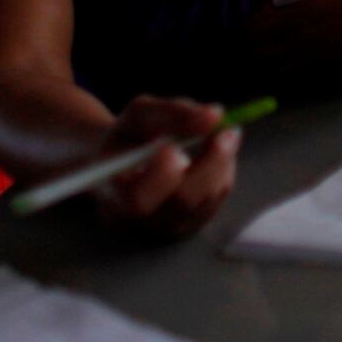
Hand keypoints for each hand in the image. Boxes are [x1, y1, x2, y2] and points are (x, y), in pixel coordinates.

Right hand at [92, 95, 240, 238]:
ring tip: (221, 135)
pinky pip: (216, 202)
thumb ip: (171, 112)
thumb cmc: (128, 137)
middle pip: (182, 202)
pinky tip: (216, 155)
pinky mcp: (188, 227)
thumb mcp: (139, 114)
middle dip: (210, 163)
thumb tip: (213, 116)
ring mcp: (165, 229)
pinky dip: (224, 174)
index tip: (178, 145)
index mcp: (113, 193)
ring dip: (221, 164)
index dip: (162, 174)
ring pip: (206, 201)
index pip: (138, 199)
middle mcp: (139, 220)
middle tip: (227, 131)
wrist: (122, 163)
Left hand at [246, 0, 341, 76]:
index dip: (254, 16)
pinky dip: (282, 63)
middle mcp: (298, 42)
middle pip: (255, 50)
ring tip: (276, 37)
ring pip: (269, 66)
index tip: (269, 3)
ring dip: (265, 52)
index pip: (254, 27)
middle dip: (253, 37)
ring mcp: (309, 57)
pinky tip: (294, 46)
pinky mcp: (321, 66)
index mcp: (297, 18)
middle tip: (266, 22)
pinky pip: (289, 71)